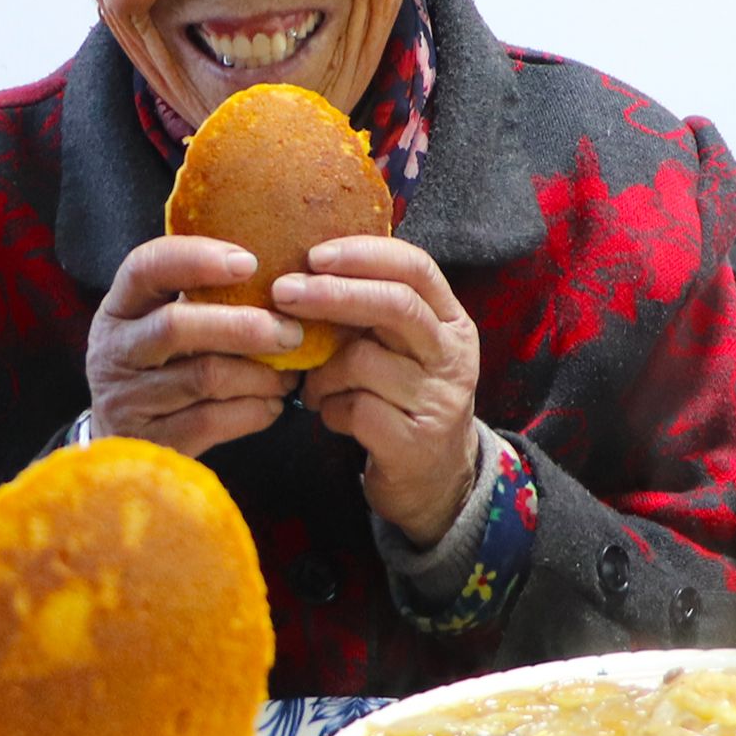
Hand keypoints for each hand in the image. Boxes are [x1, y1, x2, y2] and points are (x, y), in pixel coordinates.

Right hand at [85, 235, 299, 455]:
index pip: (146, 267)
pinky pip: (211, 421)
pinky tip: (271, 404)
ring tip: (288, 374)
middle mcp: (115, 350)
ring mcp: (127, 399)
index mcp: (119, 308)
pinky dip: (253, 411)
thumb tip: (281, 278)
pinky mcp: (150, 440)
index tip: (249, 263)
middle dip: (244, 327)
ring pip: (204, 377)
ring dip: (259, 375)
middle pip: (176, 327)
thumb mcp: (158, 324)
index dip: (196, 259)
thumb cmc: (158, 366)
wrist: (118, 440)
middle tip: (291, 332)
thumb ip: (200, 299)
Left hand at [273, 236, 484, 543]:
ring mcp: (439, 400)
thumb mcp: (401, 349)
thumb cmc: (402, 400)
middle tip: (283, 291)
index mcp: (451, 321)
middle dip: (332, 293)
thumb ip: (372, 313)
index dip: (364, 254)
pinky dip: (328, 409)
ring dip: (321, 371)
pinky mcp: (415, 442)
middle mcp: (452, 356)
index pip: (415, 268)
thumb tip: (306, 270)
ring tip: (312, 385)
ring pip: (362, 361)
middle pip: (394, 305)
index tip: (314, 254)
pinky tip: (329, 414)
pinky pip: (353, 408)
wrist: (436, 481)